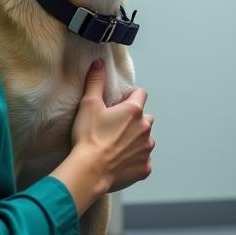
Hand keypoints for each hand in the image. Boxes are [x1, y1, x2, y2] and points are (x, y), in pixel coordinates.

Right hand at [70, 61, 154, 193]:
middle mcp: (145, 128)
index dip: (130, 97)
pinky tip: (120, 162)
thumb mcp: (88, 104)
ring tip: (116, 146)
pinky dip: (135, 160)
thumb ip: (96, 81)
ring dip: (136, 140)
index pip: (141, 94)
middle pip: (145, 118)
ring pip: (146, 139)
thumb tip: (99, 63)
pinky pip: (143, 161)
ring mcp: (146, 149)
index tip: (119, 104)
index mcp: (134, 111)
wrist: (89, 170)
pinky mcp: (145, 168)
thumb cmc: (89, 137)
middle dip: (135, 120)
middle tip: (115, 128)